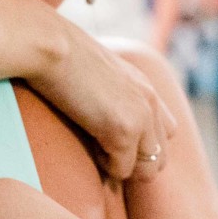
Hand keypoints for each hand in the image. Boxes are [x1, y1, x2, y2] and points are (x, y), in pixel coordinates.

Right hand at [33, 25, 176, 181]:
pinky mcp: (124, 131)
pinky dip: (104, 167)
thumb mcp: (98, 72)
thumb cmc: (60, 57)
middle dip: (135, 165)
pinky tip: (88, 147)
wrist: (52, 47)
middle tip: (105, 155)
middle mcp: (150, 102)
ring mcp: (141, 118)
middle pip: (161, 157)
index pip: (166, 132)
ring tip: (97, 152)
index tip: (112, 144)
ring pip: (148, 170)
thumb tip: (99, 112)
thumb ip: (111, 91)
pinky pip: (121, 170)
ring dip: (123, 169)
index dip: (142, 146)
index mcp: (145, 87)